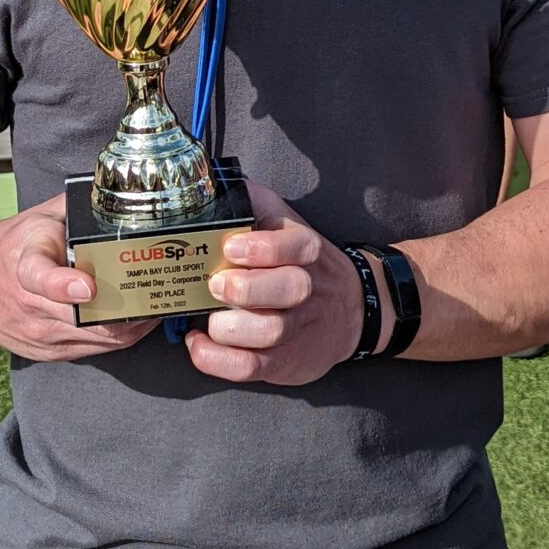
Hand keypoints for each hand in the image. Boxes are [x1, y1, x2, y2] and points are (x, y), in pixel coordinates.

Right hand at [0, 192, 157, 359]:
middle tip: (158, 292)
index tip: (89, 287)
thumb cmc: (7, 246)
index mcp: (23, 266)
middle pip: (84, 318)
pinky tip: (135, 320)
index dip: (66, 285)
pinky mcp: (45, 353)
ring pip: (97, 340)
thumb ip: (75, 210)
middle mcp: (27, 306)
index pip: (41, 279)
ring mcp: (36, 335)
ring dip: (131, 325)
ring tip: (156, 305)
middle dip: (126, 307)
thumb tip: (120, 195)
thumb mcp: (36, 218)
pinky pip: (93, 351)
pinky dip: (117, 337)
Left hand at [185, 180, 364, 387]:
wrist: (351, 310)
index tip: (231, 246)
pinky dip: (216, 359)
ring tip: (208, 317)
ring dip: (229, 326)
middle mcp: (306, 290)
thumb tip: (214, 180)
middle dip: (246, 289)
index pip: (294, 246)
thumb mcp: (287, 223)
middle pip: (286, 290)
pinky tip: (197, 342)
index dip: (262, 248)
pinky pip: (249, 368)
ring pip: (269, 331)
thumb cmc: (301, 263)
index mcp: (306, 250)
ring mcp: (296, 329)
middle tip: (217, 284)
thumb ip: (256, 202)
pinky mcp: (282, 362)